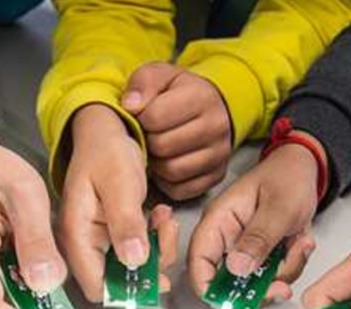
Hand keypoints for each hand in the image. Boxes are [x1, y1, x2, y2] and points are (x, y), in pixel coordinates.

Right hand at [58, 104, 179, 301]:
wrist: (105, 132)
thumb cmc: (105, 152)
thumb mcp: (119, 183)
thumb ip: (125, 222)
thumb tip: (134, 260)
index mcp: (77, 236)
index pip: (96, 286)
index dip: (125, 290)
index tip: (154, 276)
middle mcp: (85, 245)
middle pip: (117, 282)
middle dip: (148, 266)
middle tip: (165, 236)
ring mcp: (100, 242)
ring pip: (132, 269)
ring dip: (156, 250)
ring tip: (164, 220)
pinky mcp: (114, 236)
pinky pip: (138, 252)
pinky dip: (155, 240)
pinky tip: (159, 217)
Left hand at [123, 62, 232, 199]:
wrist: (211, 108)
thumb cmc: (179, 92)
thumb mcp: (160, 75)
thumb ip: (143, 83)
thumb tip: (130, 106)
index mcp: (202, 96)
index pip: (155, 117)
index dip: (141, 118)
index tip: (144, 116)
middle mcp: (216, 126)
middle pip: (162, 146)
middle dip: (149, 141)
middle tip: (149, 135)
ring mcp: (219, 154)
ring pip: (172, 171)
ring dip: (157, 163)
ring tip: (157, 149)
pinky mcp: (216, 176)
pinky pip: (180, 190)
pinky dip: (168, 181)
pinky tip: (167, 163)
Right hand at [188, 141, 318, 303]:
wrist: (306, 167)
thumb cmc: (287, 175)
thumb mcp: (278, 207)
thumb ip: (258, 238)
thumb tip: (237, 269)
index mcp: (218, 222)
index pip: (198, 262)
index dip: (208, 288)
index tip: (230, 303)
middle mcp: (227, 239)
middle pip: (227, 281)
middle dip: (258, 288)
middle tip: (281, 286)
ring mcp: (244, 249)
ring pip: (254, 283)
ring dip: (281, 273)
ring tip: (300, 246)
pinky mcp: (261, 255)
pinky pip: (272, 275)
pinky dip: (290, 266)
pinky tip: (301, 243)